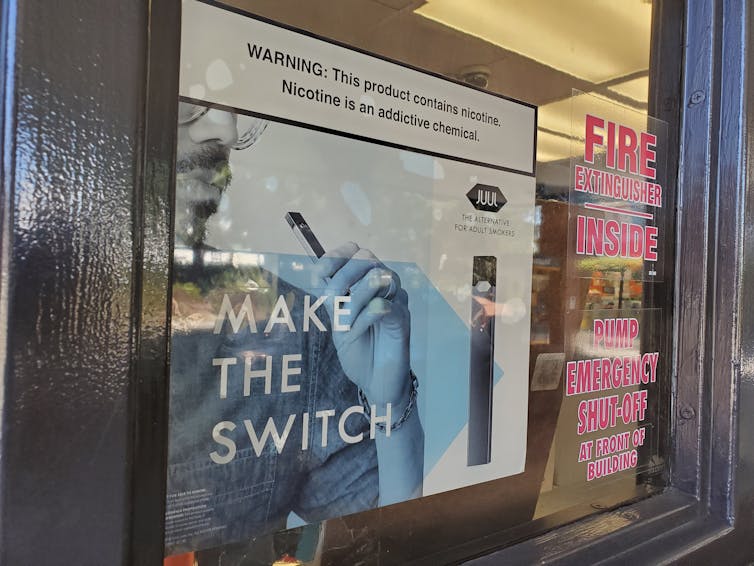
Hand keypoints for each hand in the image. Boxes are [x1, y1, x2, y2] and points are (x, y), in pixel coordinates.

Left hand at [314, 242, 410, 408]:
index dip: (334, 258)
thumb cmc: (358, 349)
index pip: (353, 250)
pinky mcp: (403, 317)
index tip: (320, 276)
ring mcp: (396, 299)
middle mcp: (383, 284)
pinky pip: (383, 305)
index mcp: (365, 281)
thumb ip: (333, 296)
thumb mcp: (337, 320)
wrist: (375, 381)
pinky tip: (357, 331)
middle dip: (343, 279)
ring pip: (376, 277)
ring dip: (353, 300)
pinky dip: (364, 317)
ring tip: (345, 324)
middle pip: (365, 257)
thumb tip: (320, 272)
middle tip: (333, 305)